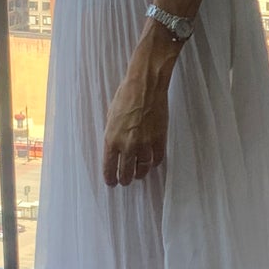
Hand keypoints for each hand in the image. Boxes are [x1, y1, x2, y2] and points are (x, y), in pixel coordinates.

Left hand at [103, 47, 171, 187]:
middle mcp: (127, 145)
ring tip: (138, 175)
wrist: (145, 86)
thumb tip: (115, 148)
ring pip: (143, 169)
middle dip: (124, 179)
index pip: (109, 167)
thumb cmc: (125, 96)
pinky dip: (154, 163)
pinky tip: (151, 162)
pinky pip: (157, 159)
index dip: (110, 178)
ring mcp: (145, 144)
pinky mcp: (159, 139)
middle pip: (126, 172)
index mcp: (111, 139)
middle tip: (125, 181)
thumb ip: (113, 135)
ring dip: (139, 174)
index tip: (111, 183)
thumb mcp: (111, 117)